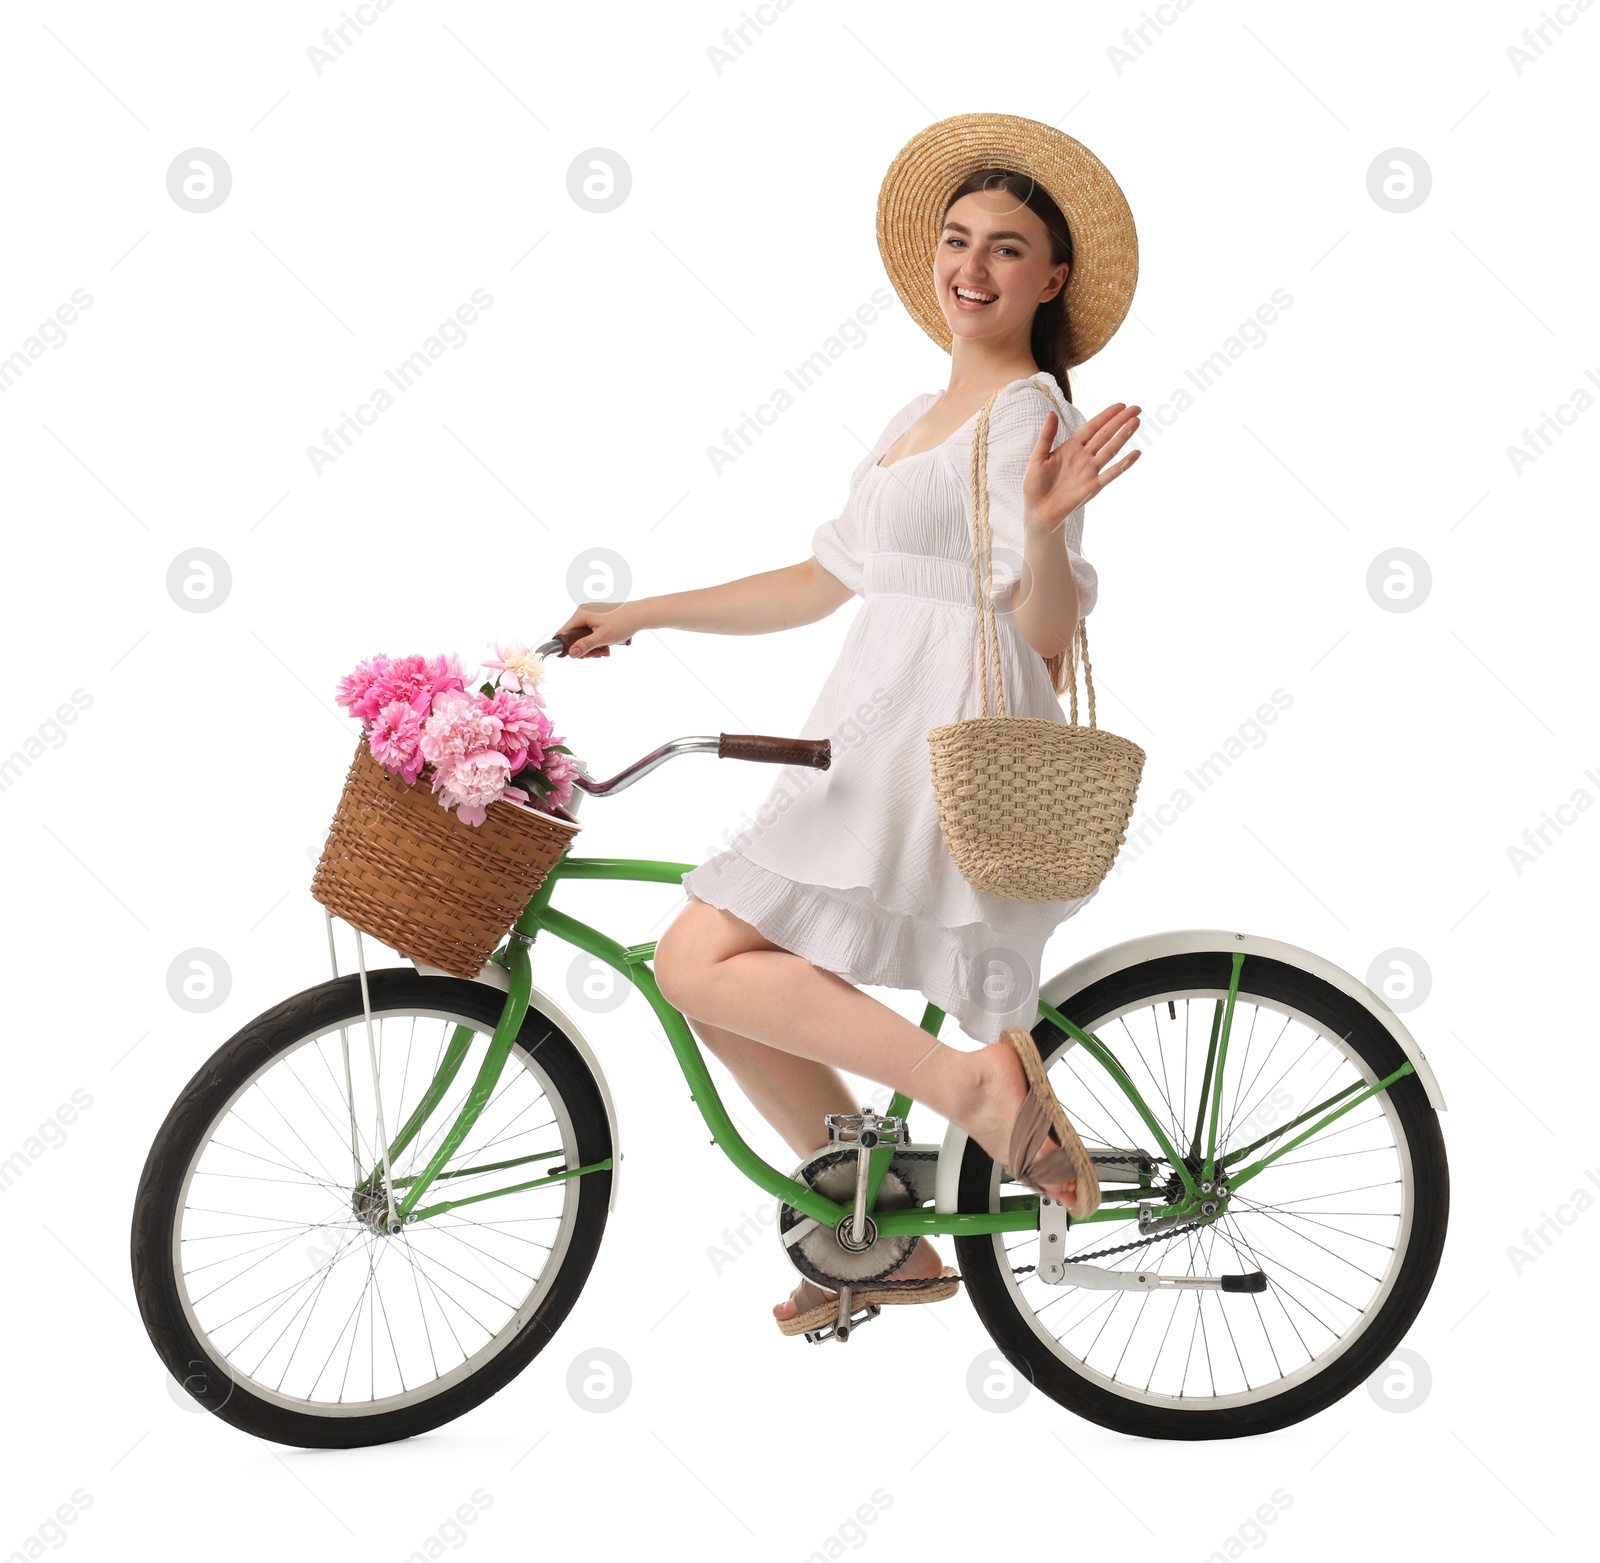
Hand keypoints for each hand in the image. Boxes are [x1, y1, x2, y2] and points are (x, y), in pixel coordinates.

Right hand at [554, 599, 642, 657]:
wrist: (640, 614)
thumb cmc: (623, 623)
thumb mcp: (602, 638)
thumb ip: (585, 646)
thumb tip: (571, 653)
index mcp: (580, 614)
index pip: (564, 633)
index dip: (569, 647)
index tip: (580, 656)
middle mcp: (583, 611)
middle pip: (575, 636)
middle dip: (586, 649)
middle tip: (599, 654)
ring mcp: (591, 613)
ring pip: (585, 635)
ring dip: (594, 646)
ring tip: (605, 651)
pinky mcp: (598, 615)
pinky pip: (592, 631)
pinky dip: (598, 640)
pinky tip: (608, 645)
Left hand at [1021, 402, 1141, 535]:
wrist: (1038, 511)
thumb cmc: (1035, 485)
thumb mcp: (1038, 457)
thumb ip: (1047, 436)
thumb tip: (1052, 413)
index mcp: (1071, 447)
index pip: (1093, 427)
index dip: (1107, 416)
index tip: (1121, 405)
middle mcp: (1084, 456)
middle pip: (1105, 435)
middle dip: (1120, 421)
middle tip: (1136, 409)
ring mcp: (1090, 471)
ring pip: (1110, 450)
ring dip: (1123, 436)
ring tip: (1136, 423)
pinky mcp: (1093, 487)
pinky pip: (1111, 474)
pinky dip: (1124, 464)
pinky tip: (1136, 454)